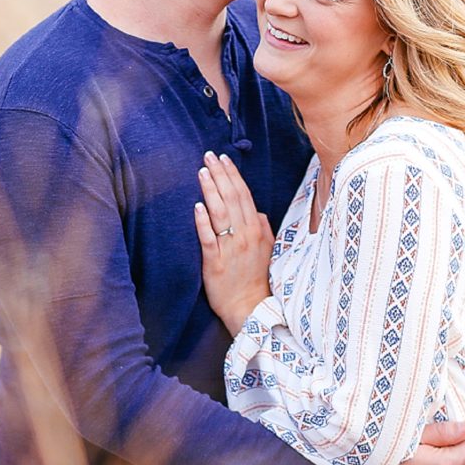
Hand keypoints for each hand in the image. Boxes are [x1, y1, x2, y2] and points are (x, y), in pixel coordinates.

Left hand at [193, 151, 272, 332]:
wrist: (250, 307)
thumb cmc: (256, 279)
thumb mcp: (268, 250)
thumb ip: (264, 228)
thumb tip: (259, 212)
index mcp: (257, 229)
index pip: (244, 195)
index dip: (233, 175)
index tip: (223, 159)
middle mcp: (245, 235)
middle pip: (232, 198)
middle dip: (220, 174)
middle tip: (208, 156)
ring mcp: (231, 248)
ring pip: (221, 213)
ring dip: (211, 190)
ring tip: (202, 172)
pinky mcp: (216, 262)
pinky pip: (210, 238)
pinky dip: (204, 222)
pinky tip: (197, 207)